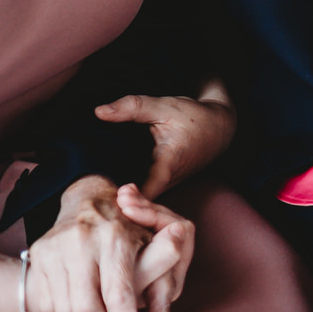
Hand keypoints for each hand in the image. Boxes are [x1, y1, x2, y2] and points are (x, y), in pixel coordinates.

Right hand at [28, 177, 187, 311]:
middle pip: (88, 307)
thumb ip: (163, 274)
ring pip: (66, 309)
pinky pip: (51, 299)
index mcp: (116, 237)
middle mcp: (83, 240)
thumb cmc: (128, 228)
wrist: (87, 201)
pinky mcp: (40, 254)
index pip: (120, 294)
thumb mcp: (153, 242)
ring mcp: (57, 246)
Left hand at [94, 91, 234, 197]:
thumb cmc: (194, 117)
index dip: (130, 198)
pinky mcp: (164, 185)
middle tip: (92, 204)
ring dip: (123, 201)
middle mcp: (168, 180)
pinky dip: (130, 195)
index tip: (112, 199)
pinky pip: (145, 195)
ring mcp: (167, 185)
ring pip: (142, 200)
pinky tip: (110, 191)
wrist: (220, 128)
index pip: (148, 190)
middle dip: (118, 204)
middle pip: (140, 200)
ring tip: (96, 202)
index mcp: (169, 163)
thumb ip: (132, 107)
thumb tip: (99, 111)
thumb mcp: (165, 107)